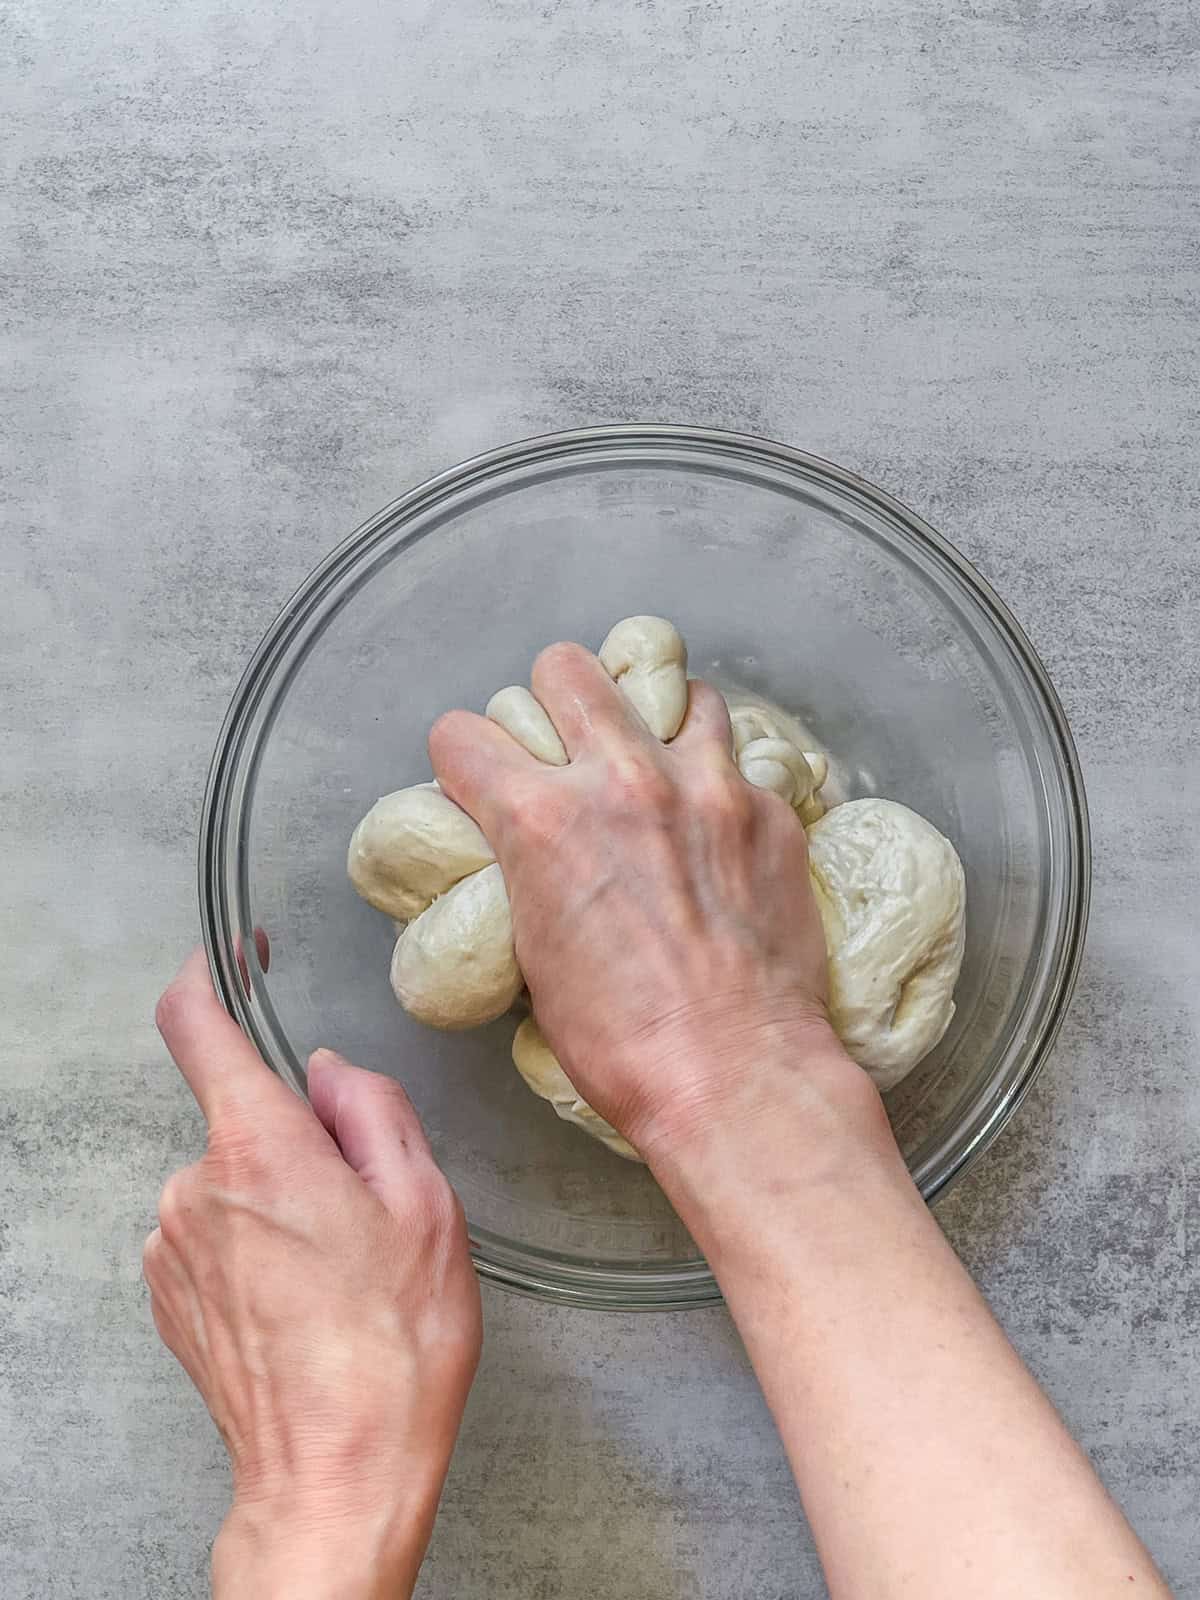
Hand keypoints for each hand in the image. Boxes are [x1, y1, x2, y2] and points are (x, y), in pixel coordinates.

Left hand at [145, 950, 480, 1599]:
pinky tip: (310, 1304)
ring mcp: (172, 1248)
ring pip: (235, 1178)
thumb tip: (329, 1074)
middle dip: (304, 1139)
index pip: (197, 1026)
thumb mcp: (426, 1205)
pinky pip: (216, 1232)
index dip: (212, 974)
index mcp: (259, 1150)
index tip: (237, 955)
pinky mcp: (170, 1296)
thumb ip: (372, 1111)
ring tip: (345, 1275)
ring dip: (285, 1199)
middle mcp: (195, 1189)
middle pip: (247, 1116)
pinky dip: (260, 1245)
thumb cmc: (392, 1350)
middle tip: (370, 1211)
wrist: (335, 1478)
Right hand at [429, 644, 863, 1159]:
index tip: (479, 777)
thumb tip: (522, 843)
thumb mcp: (532, 952)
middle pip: (567, 668)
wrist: (737, 1077)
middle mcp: (623, 780)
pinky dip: (718, 781)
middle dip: (554, 702)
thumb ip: (524, 869)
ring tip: (657, 766)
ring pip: (673, 689)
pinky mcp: (770, 811)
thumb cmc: (622, 1044)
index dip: (464, 758)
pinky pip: (740, 760)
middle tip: (567, 749)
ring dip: (653, 724)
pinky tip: (716, 825)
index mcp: (542, 821)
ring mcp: (708, 787)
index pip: (463, 734)